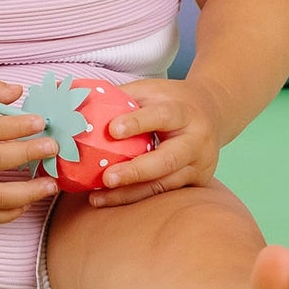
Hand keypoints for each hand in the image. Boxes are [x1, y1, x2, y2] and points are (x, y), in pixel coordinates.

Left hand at [88, 76, 223, 207]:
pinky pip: (164, 192)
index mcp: (185, 112)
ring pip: (163, 184)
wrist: (213, 111)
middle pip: (167, 160)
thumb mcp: (151, 90)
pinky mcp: (197, 183)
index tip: (111, 130)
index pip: (162, 116)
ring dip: (129, 194)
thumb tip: (75, 98)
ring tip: (97, 198)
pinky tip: (110, 199)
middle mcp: (197, 141)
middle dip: (135, 171)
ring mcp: (200, 166)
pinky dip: (136, 197)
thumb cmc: (171, 99)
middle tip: (106, 178)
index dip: (137, 123)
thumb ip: (121, 96)